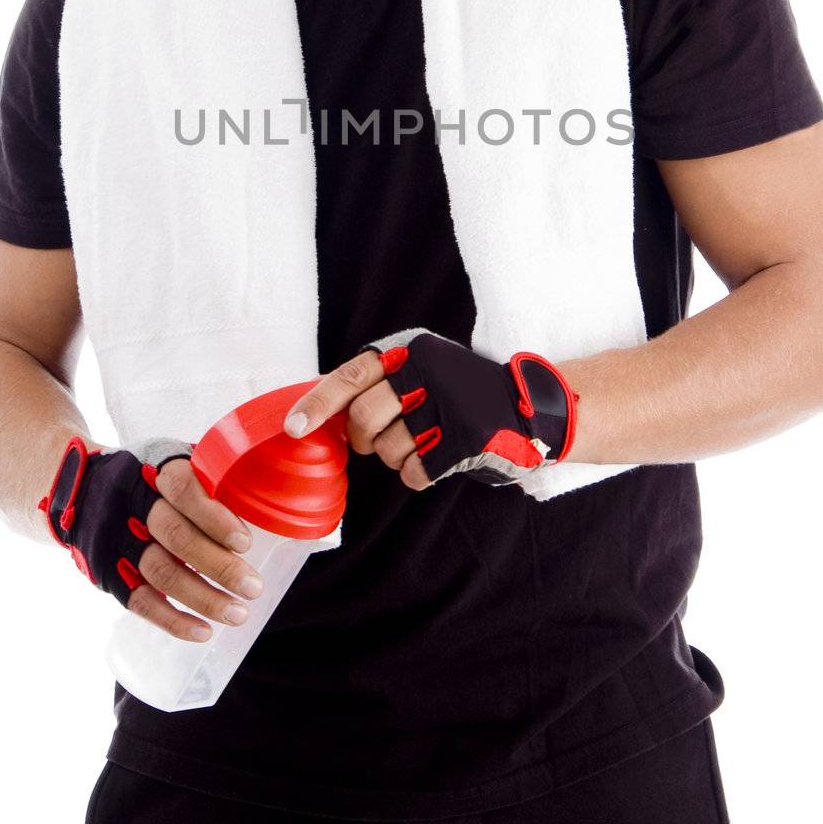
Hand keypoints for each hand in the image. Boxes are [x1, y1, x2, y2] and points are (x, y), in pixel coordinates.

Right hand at [38, 437, 264, 641]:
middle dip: (219, 566)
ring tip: (237, 614)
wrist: (78, 489)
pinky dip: (172, 620)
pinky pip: (139, 601)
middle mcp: (130, 503)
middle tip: (253, 587)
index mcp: (152, 469)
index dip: (214, 516)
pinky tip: (202, 631)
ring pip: (161, 573)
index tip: (245, 542)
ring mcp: (115, 540)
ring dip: (202, 598)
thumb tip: (263, 497)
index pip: (183, 489)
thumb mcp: (169, 459)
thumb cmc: (146, 477)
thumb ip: (206, 476)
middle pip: (176, 537)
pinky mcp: (107, 571)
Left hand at [284, 328, 577, 488]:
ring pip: (388, 447)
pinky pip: (415, 471)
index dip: (317, 404)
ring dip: (395, 455)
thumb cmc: (459, 391)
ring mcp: (448, 404)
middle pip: (364, 416)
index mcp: (409, 349)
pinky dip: (418, 474)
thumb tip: (314, 406)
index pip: (350, 376)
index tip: (294, 427)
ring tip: (420, 441)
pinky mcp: (466, 437)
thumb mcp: (421, 366)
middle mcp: (427, 370)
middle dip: (361, 437)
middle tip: (372, 438)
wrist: (528, 405)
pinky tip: (437, 458)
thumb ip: (376, 380)